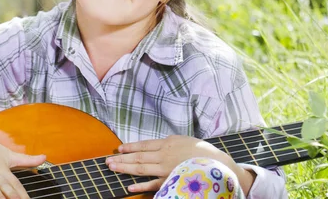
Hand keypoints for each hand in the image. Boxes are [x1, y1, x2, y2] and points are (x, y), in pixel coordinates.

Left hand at [105, 135, 233, 193]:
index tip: (118, 148)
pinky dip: (141, 186)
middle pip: (138, 157)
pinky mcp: (172, 181)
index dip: (130, 147)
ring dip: (125, 168)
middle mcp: (165, 155)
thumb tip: (157, 146)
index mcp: (168, 143)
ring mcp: (167, 169)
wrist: (220, 165)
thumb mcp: (185, 141)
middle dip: (122, 158)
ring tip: (112, 168)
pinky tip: (130, 187)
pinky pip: (154, 185)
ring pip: (141, 169)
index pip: (144, 145)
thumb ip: (170, 144)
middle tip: (107, 160)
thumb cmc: (204, 153)